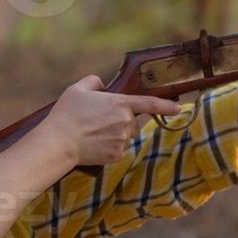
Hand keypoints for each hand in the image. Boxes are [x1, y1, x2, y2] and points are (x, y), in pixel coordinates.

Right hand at [37, 74, 182, 166]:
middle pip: (132, 122)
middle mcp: (126, 122)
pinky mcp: (116, 155)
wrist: (58, 142)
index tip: (179, 108)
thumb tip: (103, 85)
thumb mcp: (78, 89)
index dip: (166, 105)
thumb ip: (94, 82)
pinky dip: (109, 147)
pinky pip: (118, 149)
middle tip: (99, 121)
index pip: (149, 103)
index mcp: (120, 103)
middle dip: (121, 121)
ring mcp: (122, 140)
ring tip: (94, 133)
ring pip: (126, 136)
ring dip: (116, 134)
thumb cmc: (67, 114)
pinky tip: (94, 144)